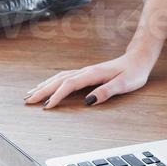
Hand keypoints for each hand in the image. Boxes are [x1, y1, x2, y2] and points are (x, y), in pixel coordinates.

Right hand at [24, 50, 155, 107]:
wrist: (138, 58)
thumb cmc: (134, 72)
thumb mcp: (124, 84)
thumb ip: (107, 91)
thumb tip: (89, 101)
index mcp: (93, 74)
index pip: (69, 85)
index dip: (56, 96)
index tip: (46, 106)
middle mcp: (86, 71)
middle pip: (59, 80)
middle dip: (42, 90)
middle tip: (27, 101)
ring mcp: (85, 71)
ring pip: (59, 77)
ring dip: (44, 85)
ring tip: (30, 94)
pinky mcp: (86, 73)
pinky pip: (64, 77)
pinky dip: (52, 82)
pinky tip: (46, 86)